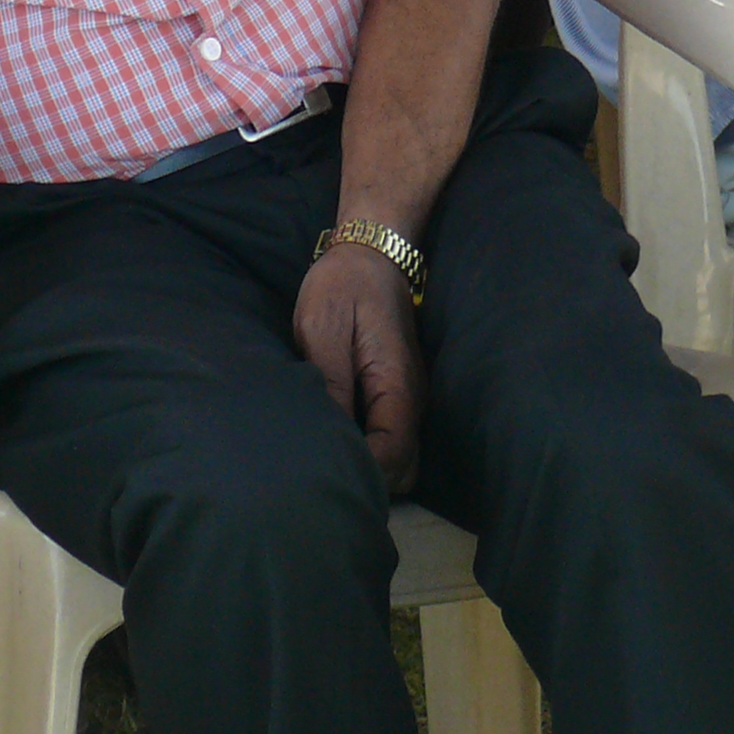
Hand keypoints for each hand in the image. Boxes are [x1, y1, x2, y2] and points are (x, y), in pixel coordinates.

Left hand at [295, 240, 423, 490]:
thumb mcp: (324, 331)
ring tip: (326, 459)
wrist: (371, 255)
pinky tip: (339, 440)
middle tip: (320, 470)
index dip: (360, 473)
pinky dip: (373, 453)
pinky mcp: (399, 395)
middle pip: (403, 469)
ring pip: (402, 460)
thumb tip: (328, 438)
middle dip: (369, 479)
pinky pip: (394, 441)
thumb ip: (332, 385)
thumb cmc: (342, 288)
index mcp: (397, 385)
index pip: (391, 455)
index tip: (320, 473)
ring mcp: (410, 398)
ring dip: (371, 468)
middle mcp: (413, 399)